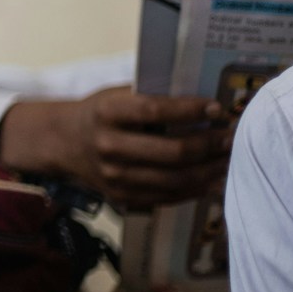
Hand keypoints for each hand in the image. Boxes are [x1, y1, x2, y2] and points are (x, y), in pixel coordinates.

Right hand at [0, 87, 229, 208]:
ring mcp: (115, 175)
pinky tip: (212, 179)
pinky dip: (195, 189)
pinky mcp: (122, 196)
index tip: (217, 109)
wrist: (61, 142)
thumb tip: (204, 107)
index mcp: (107, 112)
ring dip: (209, 170)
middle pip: (172, 152)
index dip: (191, 110)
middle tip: (230, 137)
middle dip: (210, 145)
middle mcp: (108, 145)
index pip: (156, 111)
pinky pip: (167, 196)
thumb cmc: (99, 113)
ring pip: (175, 179)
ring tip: (228, 159)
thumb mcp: (115, 95)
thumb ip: (151, 99)